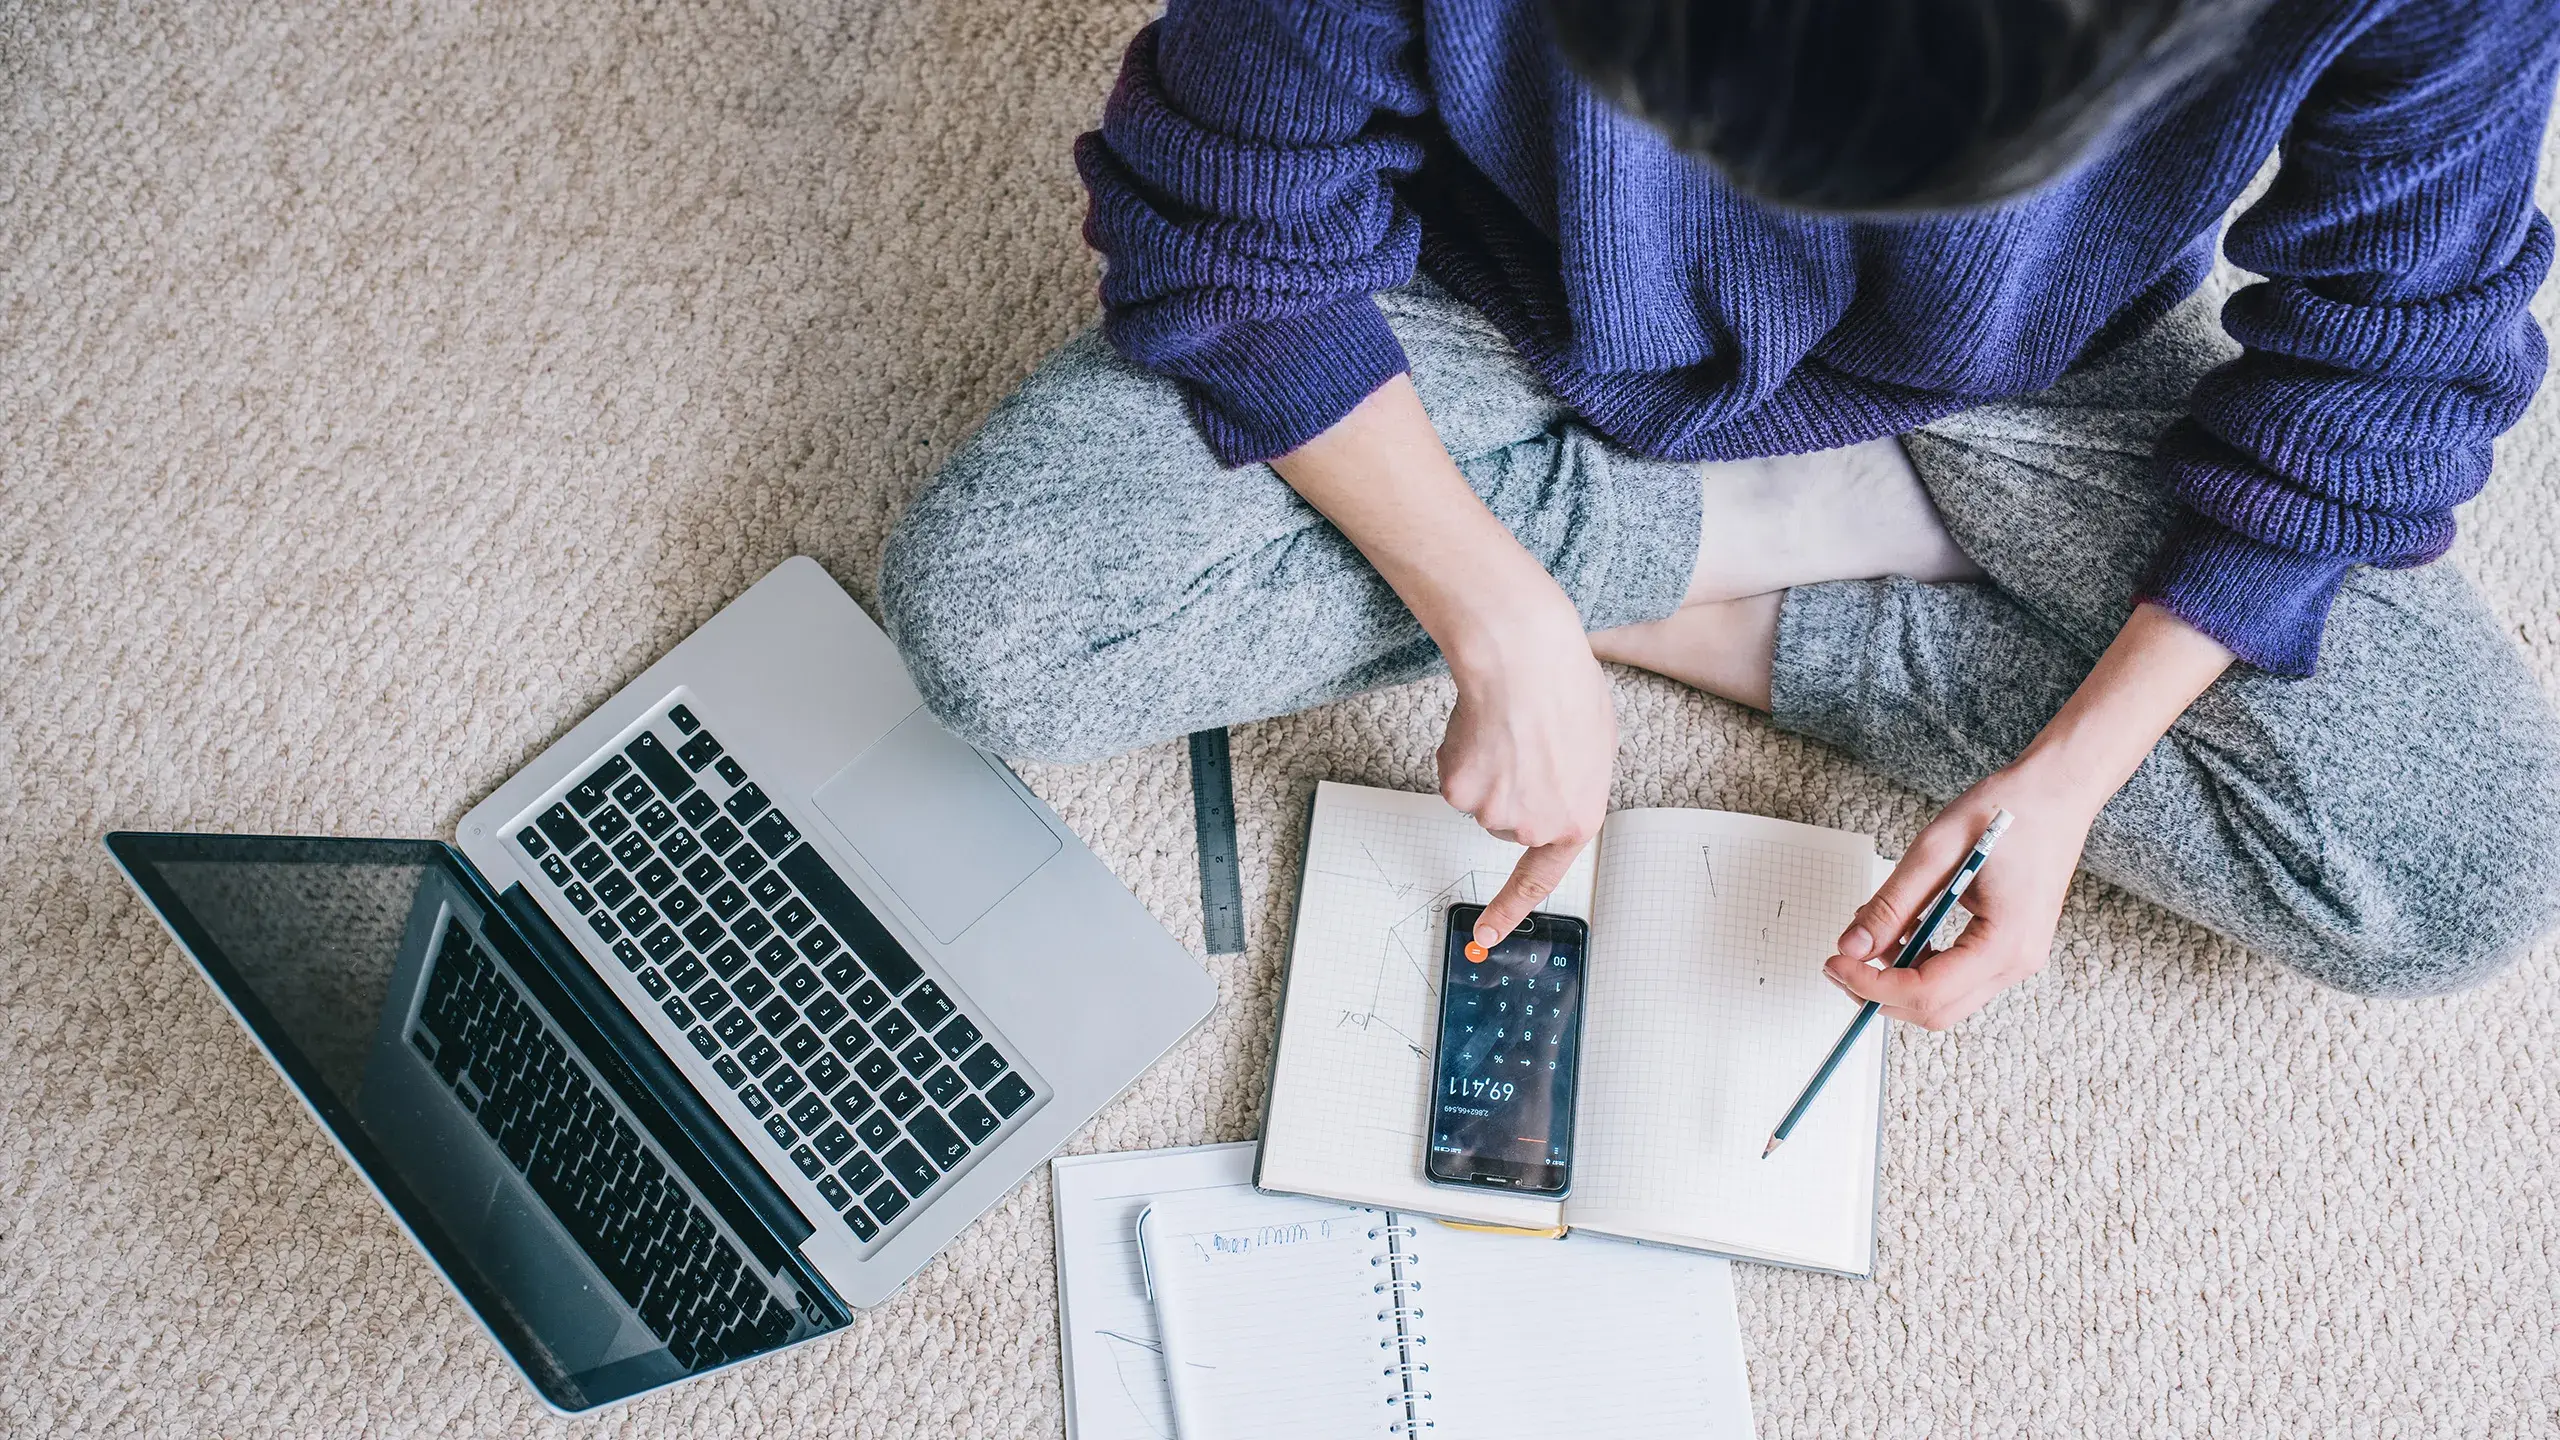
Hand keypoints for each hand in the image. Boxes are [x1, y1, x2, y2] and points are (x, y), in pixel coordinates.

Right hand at [1437, 586, 1615, 947]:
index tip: (1484, 936)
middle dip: (1513, 789)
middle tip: (1526, 743)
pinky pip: (1454, 779)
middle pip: (1507, 824)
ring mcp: (1494, 813)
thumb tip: (1553, 790)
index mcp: (1578, 821)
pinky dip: (1463, 755)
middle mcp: (1535, 828)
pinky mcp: (1458, 791)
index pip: (1539, 879)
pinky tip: (1482, 726)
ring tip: (1509, 727)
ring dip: (1489, 769)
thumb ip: (1574, 786)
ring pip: (1480, 799)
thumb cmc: (1567, 691)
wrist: (1525, 660)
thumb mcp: (1597, 746)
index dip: (1508, 910)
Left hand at [1823, 762, 2099, 1029]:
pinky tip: (1903, 932)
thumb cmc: (2007, 811)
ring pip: (1945, 1000)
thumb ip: (1891, 905)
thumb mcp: (1935, 851)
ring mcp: (2018, 960)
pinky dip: (1921, 966)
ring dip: (1899, 980)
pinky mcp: (2010, 950)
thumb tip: (1850, 947)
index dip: (1871, 985)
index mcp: (2005, 942)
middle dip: (1880, 993)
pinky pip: (1958, 978)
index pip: (1926, 992)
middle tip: (1840, 961)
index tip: (1834, 963)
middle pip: (1936, 1010)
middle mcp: (2018, 963)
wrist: (2059, 792)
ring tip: (1872, 936)